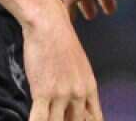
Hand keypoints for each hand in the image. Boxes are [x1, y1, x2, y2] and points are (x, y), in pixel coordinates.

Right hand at [21, 0, 102, 120]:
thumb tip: (73, 105)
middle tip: (58, 119)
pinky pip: (39, 120)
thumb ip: (78, 87)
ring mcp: (62, 94)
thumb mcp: (79, 66)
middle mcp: (79, 94)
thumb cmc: (61, 42)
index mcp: (90, 88)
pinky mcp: (43, 92)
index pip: (95, 119)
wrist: (49, 25)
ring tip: (46, 119)